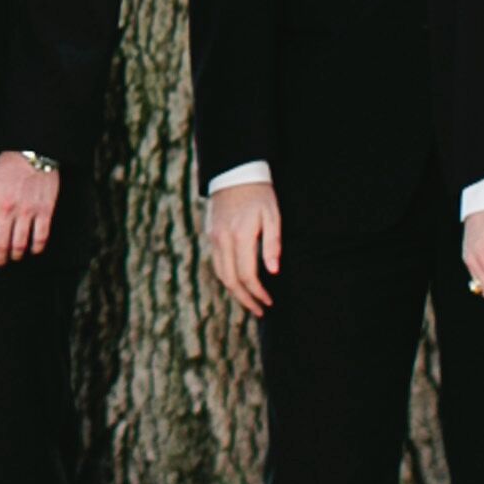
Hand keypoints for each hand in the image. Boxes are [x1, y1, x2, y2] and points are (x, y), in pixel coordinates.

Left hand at [0, 149, 58, 264]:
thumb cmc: (7, 167)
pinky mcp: (44, 211)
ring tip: (14, 255)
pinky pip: (40, 238)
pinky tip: (32, 249)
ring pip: (20, 245)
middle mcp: (7, 208)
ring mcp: (27, 211)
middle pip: (0, 245)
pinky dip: (36, 248)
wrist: (33, 151)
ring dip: (16, 255)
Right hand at [203, 177, 281, 319]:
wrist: (234, 172)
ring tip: (250, 301)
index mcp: (240, 235)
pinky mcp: (211, 234)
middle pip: (230, 280)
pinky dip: (227, 278)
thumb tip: (273, 271)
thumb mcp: (273, 215)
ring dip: (235, 292)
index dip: (258, 293)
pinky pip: (217, 263)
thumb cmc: (260, 194)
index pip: (247, 275)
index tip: (270, 301)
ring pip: (220, 274)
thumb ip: (273, 244)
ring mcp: (214, 237)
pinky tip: (239, 283)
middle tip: (260, 310)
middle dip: (245, 299)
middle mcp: (223, 239)